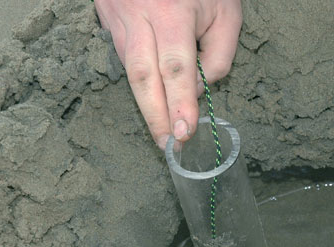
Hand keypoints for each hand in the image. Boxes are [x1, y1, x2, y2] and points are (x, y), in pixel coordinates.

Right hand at [94, 0, 241, 148]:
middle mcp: (140, 17)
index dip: (179, 104)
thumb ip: (218, 53)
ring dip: (146, 101)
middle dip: (154, 115)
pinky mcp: (107, 20)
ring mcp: (118, 18)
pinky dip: (139, 77)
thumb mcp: (226, 10)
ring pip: (130, 70)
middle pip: (142, 77)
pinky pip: (124, 57)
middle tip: (166, 146)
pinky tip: (152, 91)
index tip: (184, 133)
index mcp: (172, 11)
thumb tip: (196, 92)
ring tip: (162, 127)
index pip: (175, 68)